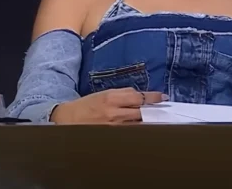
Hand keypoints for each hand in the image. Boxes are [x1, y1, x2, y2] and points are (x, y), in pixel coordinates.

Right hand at [50, 88, 167, 123]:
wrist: (68, 120)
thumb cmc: (85, 106)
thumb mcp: (102, 94)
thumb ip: (121, 94)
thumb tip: (139, 96)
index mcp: (110, 98)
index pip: (137, 96)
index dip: (152, 97)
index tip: (162, 97)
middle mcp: (114, 113)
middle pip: (141, 111)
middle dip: (154, 109)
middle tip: (164, 109)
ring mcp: (115, 127)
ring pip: (139, 124)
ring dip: (149, 121)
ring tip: (158, 119)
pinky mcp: (114, 136)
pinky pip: (132, 133)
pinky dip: (139, 130)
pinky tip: (145, 129)